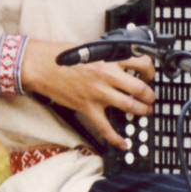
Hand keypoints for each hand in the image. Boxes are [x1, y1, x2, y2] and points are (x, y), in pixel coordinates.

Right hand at [21, 39, 156, 148]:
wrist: (40, 65)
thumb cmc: (61, 55)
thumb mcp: (90, 48)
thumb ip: (107, 55)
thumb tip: (121, 59)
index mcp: (109, 58)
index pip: (141, 63)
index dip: (151, 70)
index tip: (150, 74)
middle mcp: (107, 76)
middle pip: (140, 88)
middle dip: (150, 95)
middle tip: (150, 97)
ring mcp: (98, 94)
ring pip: (130, 106)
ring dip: (142, 110)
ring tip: (144, 111)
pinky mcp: (88, 108)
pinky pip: (106, 128)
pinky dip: (116, 138)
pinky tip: (123, 143)